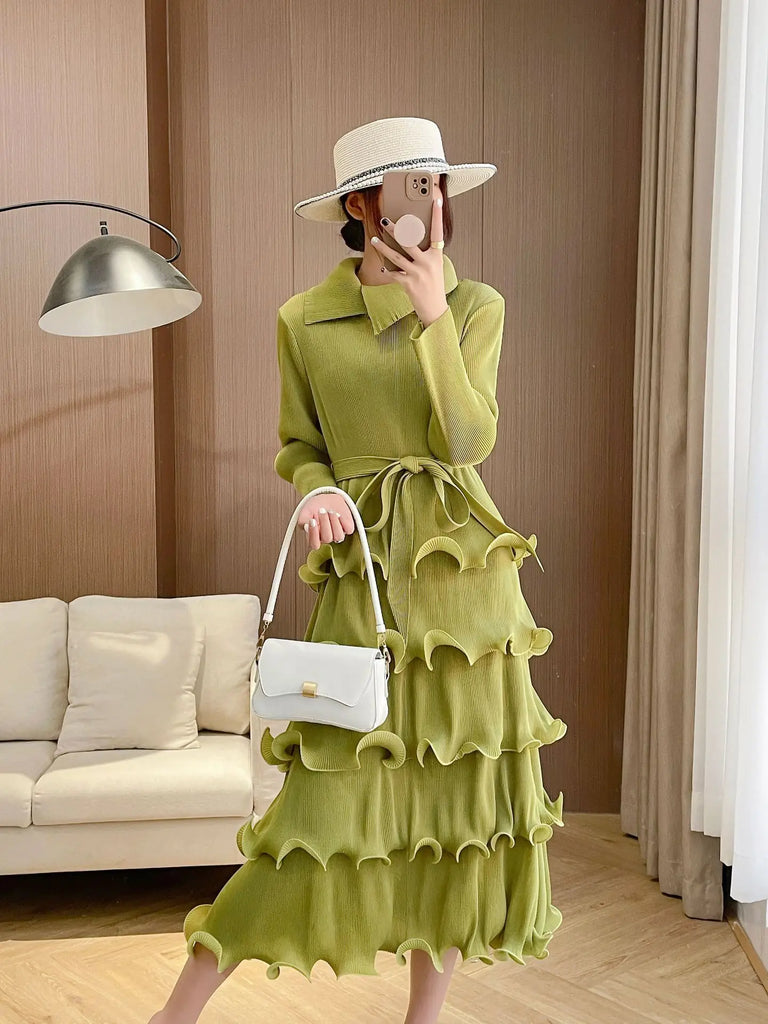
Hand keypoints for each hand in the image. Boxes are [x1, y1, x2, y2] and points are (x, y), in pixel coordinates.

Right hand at [299, 493, 355, 550]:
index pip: (314, 544)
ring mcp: (338, 534)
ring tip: (330, 511)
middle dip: (324, 523)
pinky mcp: (348, 528)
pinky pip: (348, 529)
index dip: (313, 534)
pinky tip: (338, 513)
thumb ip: (303, 520)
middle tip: (321, 510)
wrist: (327, 499)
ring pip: (339, 536)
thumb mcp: (305, 511)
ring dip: (334, 522)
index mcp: (315, 538)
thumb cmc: (315, 507)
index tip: (312, 520)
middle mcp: (326, 538)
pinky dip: (344, 521)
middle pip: (327, 538)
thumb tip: (306, 526)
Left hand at [370, 193, 448, 327]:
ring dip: (383, 248)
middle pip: (409, 241)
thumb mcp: (434, 266)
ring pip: (396, 257)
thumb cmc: (433, 285)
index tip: (435, 201)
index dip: (437, 216)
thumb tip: (408, 238)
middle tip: (384, 220)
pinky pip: (393, 274)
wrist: (434, 308)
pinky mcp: (409, 284)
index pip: (437, 231)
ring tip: (374, 239)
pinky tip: (381, 267)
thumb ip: (425, 253)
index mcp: (436, 255)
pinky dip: (387, 271)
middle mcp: (428, 263)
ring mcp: (418, 273)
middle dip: (395, 229)